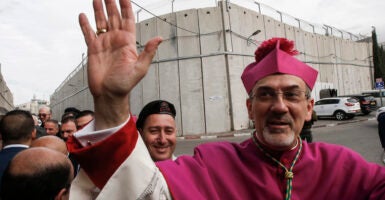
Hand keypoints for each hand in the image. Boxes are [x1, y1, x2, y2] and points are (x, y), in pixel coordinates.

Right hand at [79, 0, 161, 129]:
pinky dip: (85, 24)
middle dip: (112, 3)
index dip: (126, 6)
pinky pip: (88, 33)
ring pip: (101, 21)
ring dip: (99, 9)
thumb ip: (148, 52)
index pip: (127, 19)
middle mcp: (116, 40)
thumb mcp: (140, 69)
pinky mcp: (93, 49)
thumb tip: (159, 38)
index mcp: (127, 42)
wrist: (109, 94)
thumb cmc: (125, 84)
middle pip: (114, 16)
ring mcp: (104, 43)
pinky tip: (83, 15)